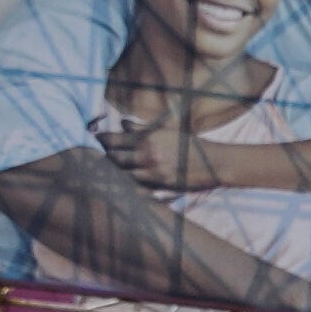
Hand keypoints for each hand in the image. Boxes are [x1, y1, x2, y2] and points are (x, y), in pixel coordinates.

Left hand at [93, 103, 213, 186]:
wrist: (214, 162)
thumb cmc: (191, 145)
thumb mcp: (167, 131)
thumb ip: (143, 129)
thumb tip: (123, 124)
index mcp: (148, 138)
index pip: (114, 138)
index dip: (102, 139)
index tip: (96, 140)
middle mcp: (147, 153)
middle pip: (114, 157)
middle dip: (106, 157)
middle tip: (102, 158)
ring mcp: (153, 171)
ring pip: (122, 174)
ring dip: (115, 174)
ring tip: (110, 173)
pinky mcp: (160, 185)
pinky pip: (136, 187)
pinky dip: (128, 186)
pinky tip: (124, 186)